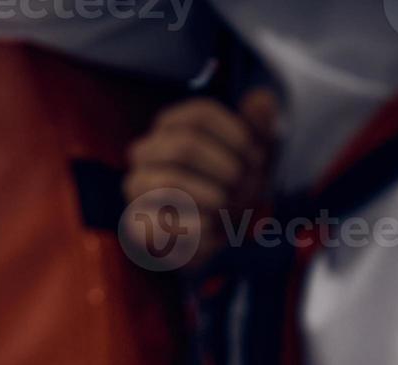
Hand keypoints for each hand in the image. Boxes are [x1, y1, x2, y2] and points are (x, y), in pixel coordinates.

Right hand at [122, 87, 278, 269]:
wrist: (214, 231)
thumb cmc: (232, 183)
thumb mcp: (252, 151)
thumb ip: (259, 123)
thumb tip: (261, 99)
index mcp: (171, 125)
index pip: (200, 114)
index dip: (237, 135)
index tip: (257, 156)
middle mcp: (145, 151)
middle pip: (185, 145)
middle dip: (226, 169)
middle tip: (247, 187)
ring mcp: (136, 187)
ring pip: (170, 181)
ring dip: (214, 197)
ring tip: (229, 208)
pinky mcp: (136, 224)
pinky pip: (162, 222)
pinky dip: (198, 226)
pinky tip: (213, 227)